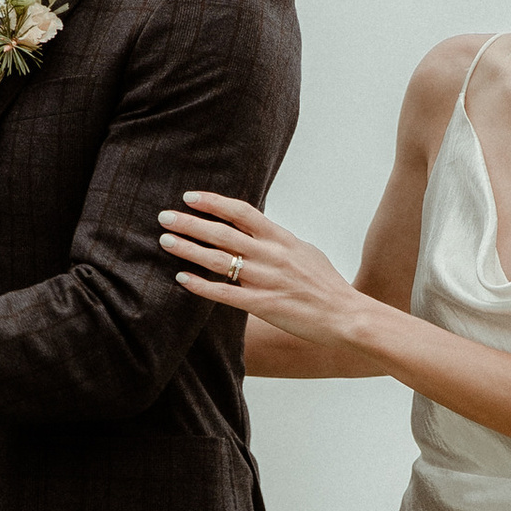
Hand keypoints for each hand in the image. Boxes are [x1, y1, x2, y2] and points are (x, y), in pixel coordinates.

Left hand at [157, 192, 371, 352]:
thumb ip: (277, 239)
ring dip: (189, 250)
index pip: (241, 212)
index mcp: (281, 238)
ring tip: (166, 242)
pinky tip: (181, 279)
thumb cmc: (325, 283)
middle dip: (190, 223)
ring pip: (218, 261)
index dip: (213, 202)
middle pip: (222, 233)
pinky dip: (201, 286)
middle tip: (164, 217)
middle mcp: (271, 255)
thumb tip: (256, 229)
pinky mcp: (263, 305)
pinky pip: (225, 294)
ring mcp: (266, 280)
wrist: (345, 314)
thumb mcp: (304, 250)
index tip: (190, 197)